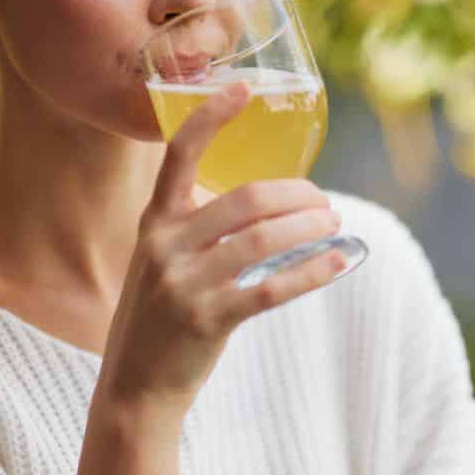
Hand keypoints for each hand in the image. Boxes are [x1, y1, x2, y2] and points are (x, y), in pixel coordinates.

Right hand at [95, 81, 345, 425]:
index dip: (210, 116)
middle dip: (296, 195)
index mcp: (154, 222)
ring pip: (264, 240)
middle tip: (324, 201)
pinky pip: (273, 288)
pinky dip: (313, 271)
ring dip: (310, 228)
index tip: (243, 87)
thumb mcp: (162, 261)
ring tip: (335, 224)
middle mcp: (165, 246)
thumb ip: (199, 229)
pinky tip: (339, 262)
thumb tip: (270, 203)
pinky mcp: (207, 321)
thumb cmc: (160, 317)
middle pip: (245, 200)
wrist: (135, 387)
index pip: (179, 154)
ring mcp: (184, 285)